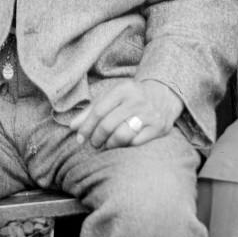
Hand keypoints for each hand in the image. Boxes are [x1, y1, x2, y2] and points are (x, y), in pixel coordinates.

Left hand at [66, 78, 181, 149]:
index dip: (86, 127)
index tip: (80, 138)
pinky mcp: (159, 127)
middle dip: (97, 138)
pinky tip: (122, 144)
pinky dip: (126, 146)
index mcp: (122, 90)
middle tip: (94, 143)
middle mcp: (136, 101)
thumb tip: (73, 127)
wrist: (164, 93)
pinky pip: (136, 142)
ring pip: (122, 135)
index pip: (98, 111)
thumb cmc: (131, 97)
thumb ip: (91, 110)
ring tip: (107, 144)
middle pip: (108, 125)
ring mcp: (149, 114)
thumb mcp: (111, 96)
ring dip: (110, 144)